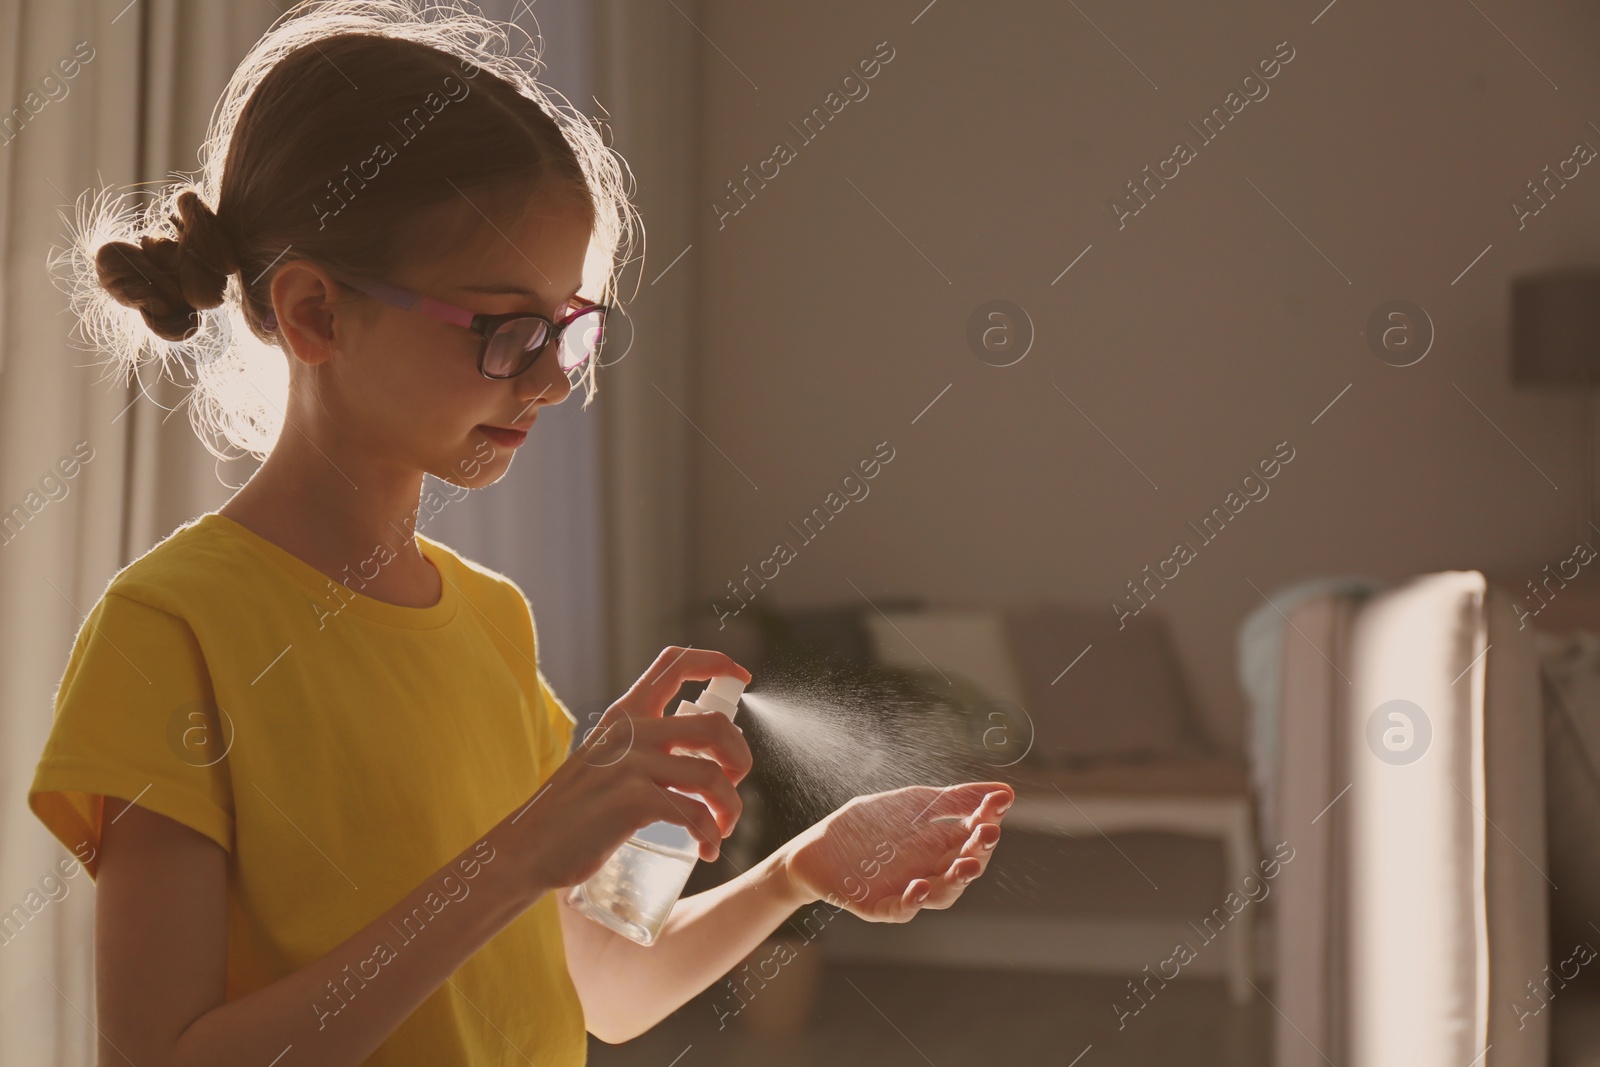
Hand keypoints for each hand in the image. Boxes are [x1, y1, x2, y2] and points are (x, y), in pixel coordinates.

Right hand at [503, 647, 753, 893]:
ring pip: (713, 775)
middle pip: (715, 725)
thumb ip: (640, 746)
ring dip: (731, 806)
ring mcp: (631, 764)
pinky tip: (708, 849)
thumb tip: (698, 752)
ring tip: (722, 827)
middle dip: (740, 756)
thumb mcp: (602, 758)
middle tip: (734, 783)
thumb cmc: (572, 811)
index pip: (674, 663)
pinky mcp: (632, 800)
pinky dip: (710, 834)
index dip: (716, 662)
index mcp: (624, 714)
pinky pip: (694, 814)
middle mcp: (630, 731)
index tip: (742, 677)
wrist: (528, 848)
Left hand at [777, 782, 1013, 922]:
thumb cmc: (870, 825)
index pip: (974, 837)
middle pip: (964, 868)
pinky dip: (911, 902)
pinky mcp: (878, 906)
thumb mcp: (914, 804)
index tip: (1000, 803)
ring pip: (940, 894)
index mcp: (941, 847)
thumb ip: (955, 799)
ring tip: (967, 865)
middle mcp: (931, 872)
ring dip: (955, 881)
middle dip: (979, 852)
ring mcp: (907, 891)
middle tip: (989, 834)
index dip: (988, 821)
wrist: (817, 847)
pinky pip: (899, 909)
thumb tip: (1006, 791)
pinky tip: (918, 887)